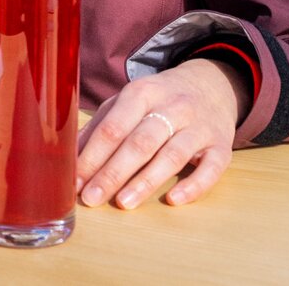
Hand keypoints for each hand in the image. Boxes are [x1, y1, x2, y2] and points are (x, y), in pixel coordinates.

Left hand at [73, 59, 250, 208]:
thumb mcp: (127, 102)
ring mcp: (199, 126)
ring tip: (124, 203)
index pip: (113, 127)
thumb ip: (100, 126)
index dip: (92, 156)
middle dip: (113, 172)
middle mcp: (173, 107)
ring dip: (146, 181)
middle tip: (92, 198)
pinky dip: (194, 185)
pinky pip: (212, 167)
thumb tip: (67, 156)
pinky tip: (174, 200)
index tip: (76, 182)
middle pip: (140, 142)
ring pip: (172, 154)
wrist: (211, 85)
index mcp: (142, 93)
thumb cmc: (158, 100)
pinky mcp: (221, 145)